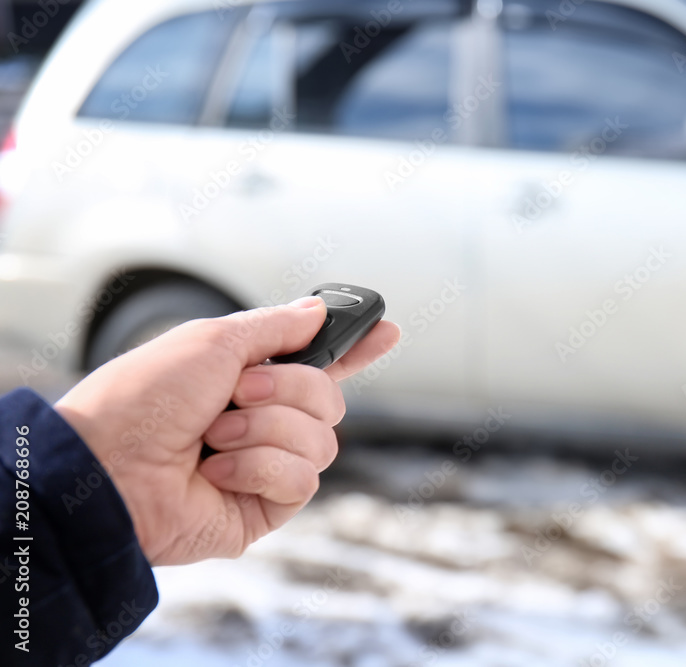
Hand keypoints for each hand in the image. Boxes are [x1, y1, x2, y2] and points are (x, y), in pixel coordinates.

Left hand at [54, 297, 399, 565]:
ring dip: (265, 430)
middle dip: (287, 391)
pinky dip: (258, 468)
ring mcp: (267, 466)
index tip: (387, 329)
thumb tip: (317, 312)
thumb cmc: (143, 399)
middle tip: (236, 393)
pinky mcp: (265, 507)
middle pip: (330, 400)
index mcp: (250, 377)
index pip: (319, 363)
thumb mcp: (212, 340)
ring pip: (322, 441)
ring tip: (215, 438)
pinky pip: (302, 479)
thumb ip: (276, 327)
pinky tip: (217, 473)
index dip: (355, 348)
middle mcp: (264, 421)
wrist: (107, 469)